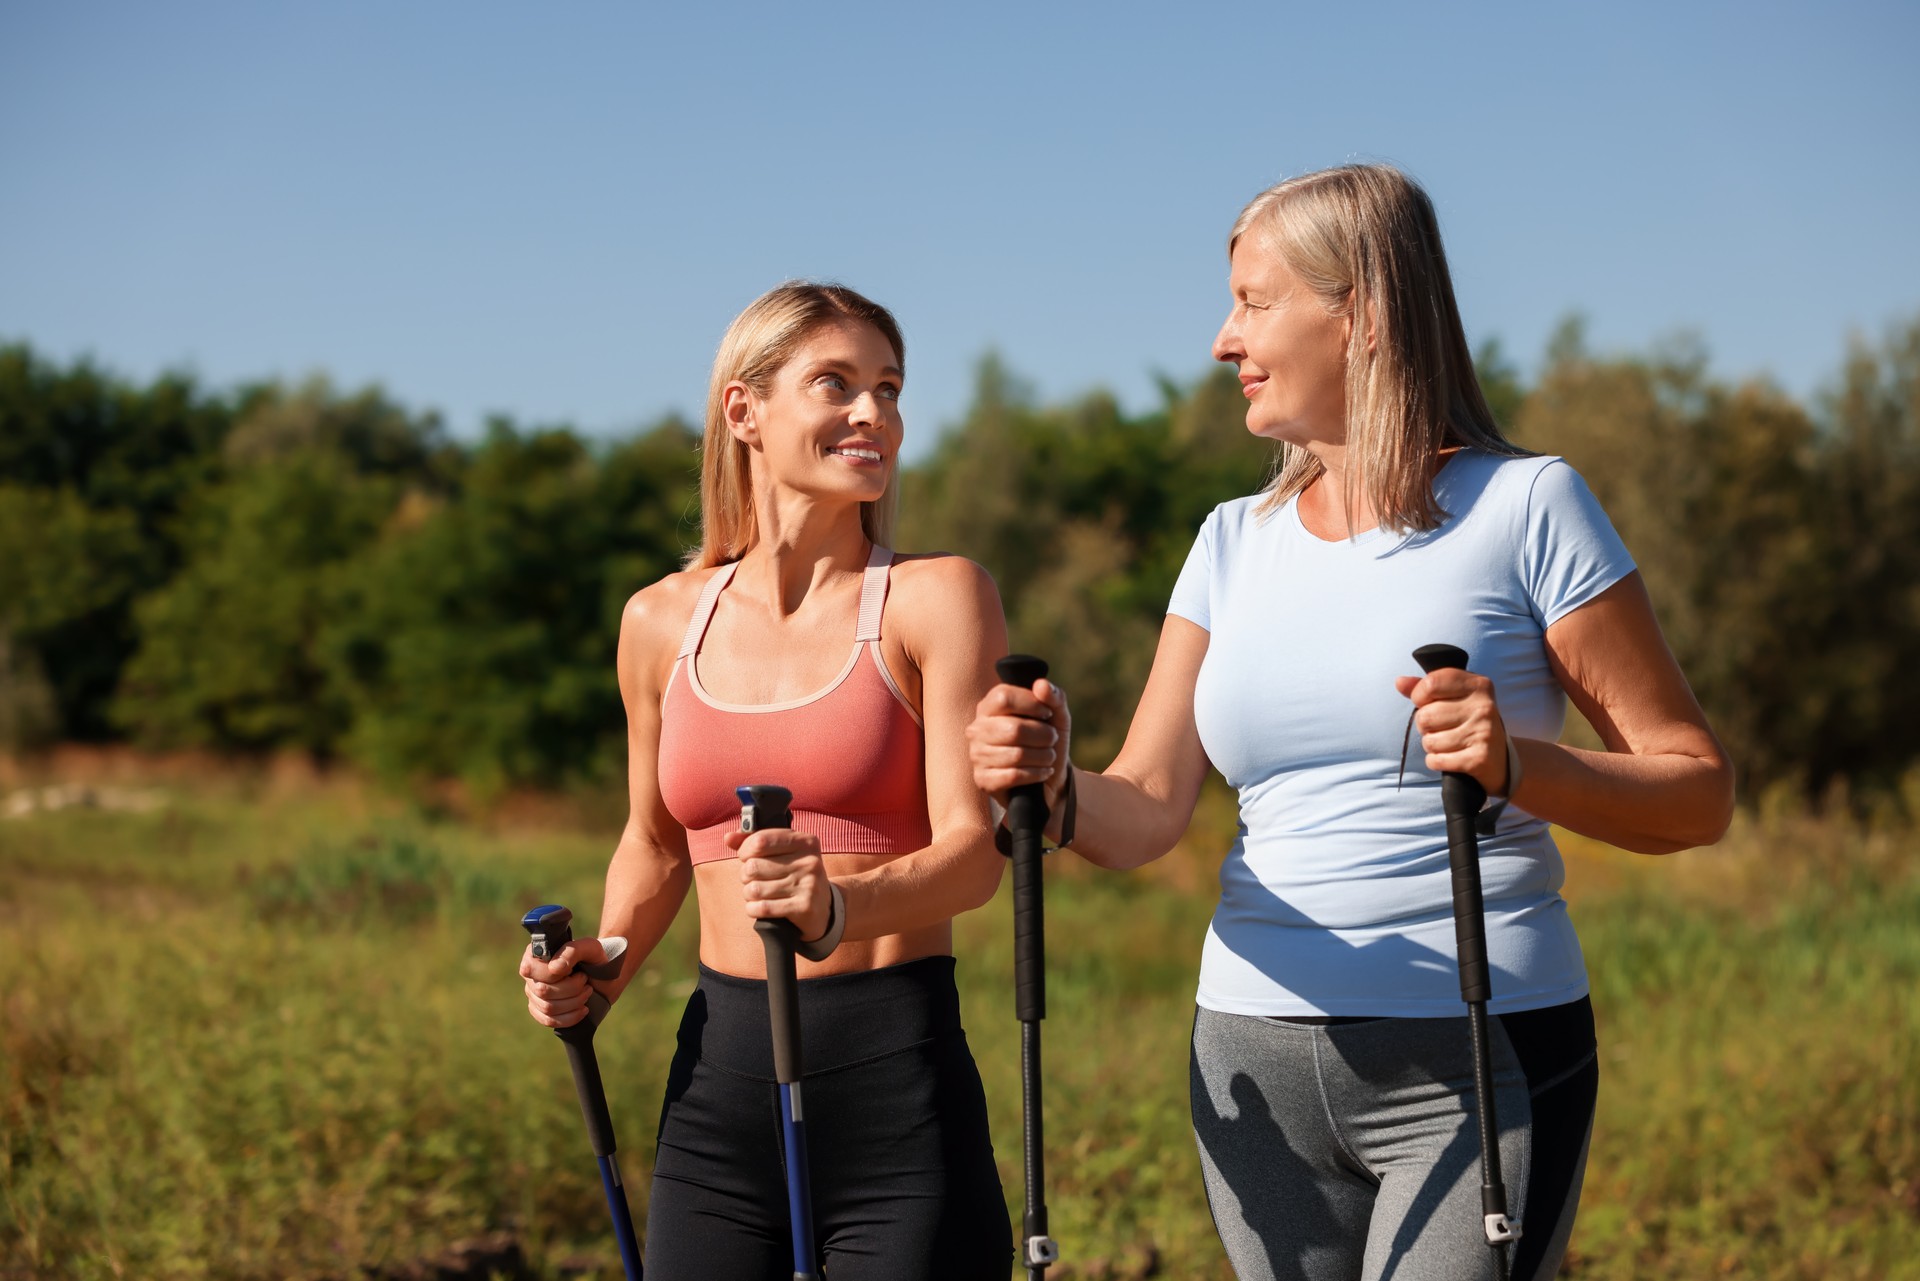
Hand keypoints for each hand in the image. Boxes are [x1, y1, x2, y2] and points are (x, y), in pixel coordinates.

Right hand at [520, 936, 612, 1029]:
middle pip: (542, 991)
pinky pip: (549, 1020)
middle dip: (571, 989)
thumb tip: (554, 968)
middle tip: (585, 981)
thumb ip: (571, 952)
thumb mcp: (589, 948)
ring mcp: (533, 994)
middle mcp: (530, 975)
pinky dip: (570, 1017)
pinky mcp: (540, 1010)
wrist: (602, 976)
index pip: (531, 969)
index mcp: (536, 955)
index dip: (555, 975)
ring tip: (587, 992)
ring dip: (574, 1002)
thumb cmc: (593, 958)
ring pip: (547, 1008)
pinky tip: (583, 1009)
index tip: (572, 971)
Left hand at [725, 825, 832, 942]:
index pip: (759, 840)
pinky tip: (759, 908)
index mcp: (805, 841)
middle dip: (746, 876)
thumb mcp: (783, 853)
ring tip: (759, 894)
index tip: (746, 857)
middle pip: (753, 866)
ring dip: (749, 894)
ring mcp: (808, 885)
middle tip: (755, 880)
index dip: (744, 851)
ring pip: (754, 889)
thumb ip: (754, 841)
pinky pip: (762, 908)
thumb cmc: (795, 876)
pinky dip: (753, 909)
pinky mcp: (803, 908)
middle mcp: (809, 861)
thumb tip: (728, 837)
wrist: (824, 909)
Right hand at [966, 677, 1073, 813]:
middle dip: (1044, 735)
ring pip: (1016, 755)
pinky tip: (1043, 771)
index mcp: (989, 707)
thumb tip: (1041, 685)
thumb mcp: (1056, 715)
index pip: (1004, 697)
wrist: (1048, 778)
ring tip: (1049, 756)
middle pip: (1014, 729)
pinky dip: (1036, 774)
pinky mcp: (983, 780)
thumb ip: (1053, 696)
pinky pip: (1013, 776)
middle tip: (1052, 739)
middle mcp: (977, 729)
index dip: (1031, 704)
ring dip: (1043, 756)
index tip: (1047, 713)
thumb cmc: (1046, 740)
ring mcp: (977, 755)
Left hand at [1395, 666, 1510, 795]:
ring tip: (1449, 743)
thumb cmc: (1471, 723)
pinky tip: (1451, 757)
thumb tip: (1400, 682)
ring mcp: (1483, 733)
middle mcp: (1483, 706)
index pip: (1431, 683)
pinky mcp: (1479, 759)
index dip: (1419, 696)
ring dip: (1432, 746)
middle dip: (1425, 726)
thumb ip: (1427, 688)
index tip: (1425, 702)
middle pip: (1425, 716)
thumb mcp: (1456, 698)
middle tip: (1442, 728)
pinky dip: (1437, 761)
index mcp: (1478, 685)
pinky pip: (1436, 760)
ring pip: (1429, 741)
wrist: (1502, 760)